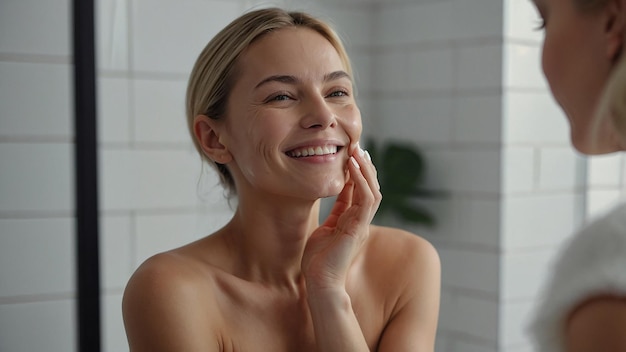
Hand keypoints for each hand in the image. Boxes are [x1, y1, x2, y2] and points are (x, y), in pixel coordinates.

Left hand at [302, 144, 380, 290]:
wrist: (320, 281)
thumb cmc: (318, 260)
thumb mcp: (326, 228)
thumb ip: (334, 212)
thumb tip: (332, 194)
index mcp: (353, 220)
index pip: (360, 191)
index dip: (357, 172)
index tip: (350, 154)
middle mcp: (361, 221)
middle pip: (370, 187)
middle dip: (365, 166)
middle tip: (357, 147)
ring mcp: (362, 224)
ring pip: (373, 191)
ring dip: (366, 170)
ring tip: (357, 152)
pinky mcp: (359, 228)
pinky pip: (367, 200)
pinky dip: (362, 181)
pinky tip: (353, 167)